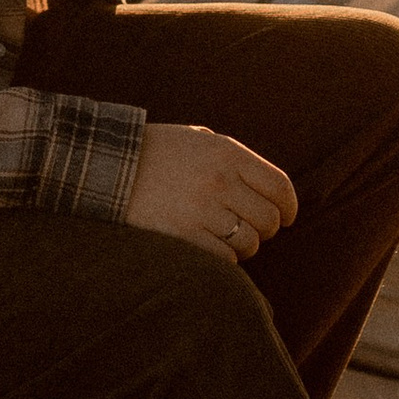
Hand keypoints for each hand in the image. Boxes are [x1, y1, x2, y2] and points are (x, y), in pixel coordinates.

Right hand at [123, 122, 296, 261]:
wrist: (109, 166)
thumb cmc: (158, 152)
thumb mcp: (199, 139)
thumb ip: (235, 159)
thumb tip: (270, 190)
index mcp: (228, 153)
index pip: (280, 187)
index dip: (289, 207)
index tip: (287, 217)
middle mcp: (220, 181)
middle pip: (269, 220)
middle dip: (264, 228)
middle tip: (247, 227)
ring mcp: (203, 210)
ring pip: (250, 243)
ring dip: (242, 245)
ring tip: (222, 236)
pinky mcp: (185, 236)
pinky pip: (225, 259)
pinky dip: (223, 259)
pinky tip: (208, 248)